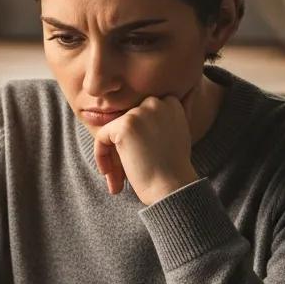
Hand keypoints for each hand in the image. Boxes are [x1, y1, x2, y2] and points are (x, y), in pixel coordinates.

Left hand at [92, 87, 199, 205]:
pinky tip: (108, 173)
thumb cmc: (173, 169)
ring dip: (112, 156)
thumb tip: (183, 96)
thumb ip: (170, 117)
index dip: (136, 138)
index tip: (138, 158)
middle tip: (123, 174)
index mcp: (170, 103)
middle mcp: (157, 102)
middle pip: (125, 121)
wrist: (171, 187)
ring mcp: (140, 112)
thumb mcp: (179, 135)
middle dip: (122, 146)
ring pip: (113, 130)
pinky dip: (101, 155)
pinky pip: (102, 136)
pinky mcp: (125, 125)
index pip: (140, 113)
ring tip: (118, 180)